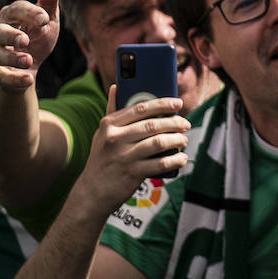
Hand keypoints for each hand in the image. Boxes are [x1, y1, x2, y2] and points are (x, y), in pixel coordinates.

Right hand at [0, 0, 61, 92]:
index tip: (45, 19)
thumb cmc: (37, 37)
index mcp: (11, 17)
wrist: (28, 68)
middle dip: (11, 35)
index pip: (17, 9)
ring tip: (28, 60)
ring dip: (11, 58)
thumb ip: (49, 2)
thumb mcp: (47, 20)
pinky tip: (28, 79)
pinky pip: (0, 77)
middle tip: (25, 40)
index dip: (30, 13)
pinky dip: (13, 79)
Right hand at [72, 87, 188, 216]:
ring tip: (184, 141)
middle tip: (185, 124)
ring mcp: (123, 156)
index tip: (178, 103)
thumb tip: (116, 87)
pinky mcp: (132, 173)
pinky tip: (181, 158)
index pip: (141, 108)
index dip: (162, 103)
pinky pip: (161, 163)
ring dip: (178, 140)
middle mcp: (115, 138)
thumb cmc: (102, 158)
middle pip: (153, 125)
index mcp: (109, 125)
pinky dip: (175, 160)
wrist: (92, 191)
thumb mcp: (102, 134)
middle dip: (175, 123)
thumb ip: (112, 111)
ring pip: (159, 142)